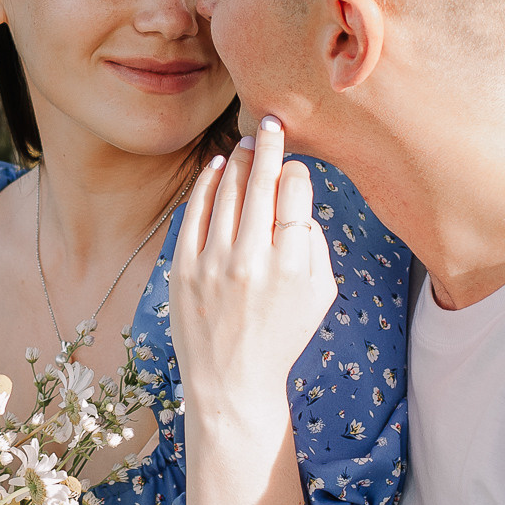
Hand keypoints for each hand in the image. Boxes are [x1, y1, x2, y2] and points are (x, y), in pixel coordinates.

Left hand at [170, 117, 335, 413]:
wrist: (231, 381)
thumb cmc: (282, 334)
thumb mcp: (321, 295)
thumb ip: (314, 242)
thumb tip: (297, 196)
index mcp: (292, 266)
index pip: (294, 193)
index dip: (295, 171)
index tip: (293, 165)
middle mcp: (251, 261)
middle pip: (260, 183)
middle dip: (267, 146)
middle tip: (271, 123)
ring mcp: (213, 264)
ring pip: (227, 192)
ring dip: (238, 161)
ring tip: (247, 143)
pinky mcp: (183, 269)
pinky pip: (195, 212)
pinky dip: (207, 184)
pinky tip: (217, 166)